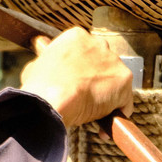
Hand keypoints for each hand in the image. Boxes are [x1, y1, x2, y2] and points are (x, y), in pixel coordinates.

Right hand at [19, 27, 134, 127]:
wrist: (53, 98)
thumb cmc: (40, 85)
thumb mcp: (36, 66)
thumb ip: (47, 60)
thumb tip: (43, 59)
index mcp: (77, 37)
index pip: (85, 52)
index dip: (80, 70)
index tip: (75, 82)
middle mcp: (98, 44)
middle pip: (103, 65)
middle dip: (96, 80)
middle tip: (85, 97)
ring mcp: (114, 61)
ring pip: (115, 82)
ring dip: (107, 97)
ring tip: (93, 112)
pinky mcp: (124, 79)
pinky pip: (124, 101)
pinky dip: (116, 114)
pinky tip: (104, 124)